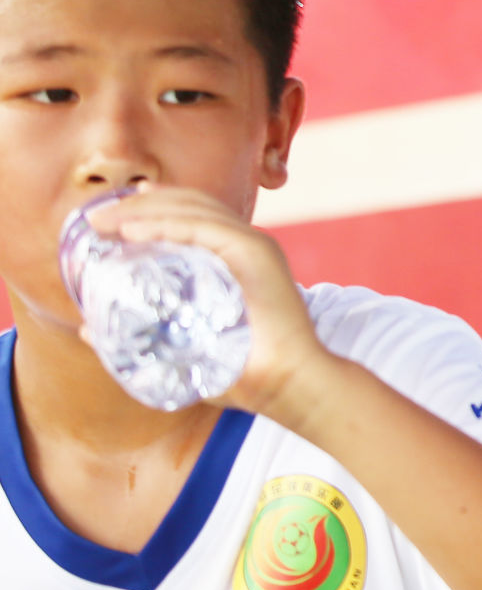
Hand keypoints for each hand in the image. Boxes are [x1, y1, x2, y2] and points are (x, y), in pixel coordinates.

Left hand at [88, 184, 332, 426]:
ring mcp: (255, 245)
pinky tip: (133, 231)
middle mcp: (247, 243)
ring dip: (144, 210)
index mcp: (236, 258)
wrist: (288, 385)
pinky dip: (167, 224)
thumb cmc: (243, 374)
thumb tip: (86, 329)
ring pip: (195, 210)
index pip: (191, 217)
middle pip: (189, 205)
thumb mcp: (181, 349)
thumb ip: (140, 335)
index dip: (150, 207)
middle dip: (137, 204)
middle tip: (93, 215)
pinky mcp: (257, 253)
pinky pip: (206, 229)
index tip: (112, 213)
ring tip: (104, 220)